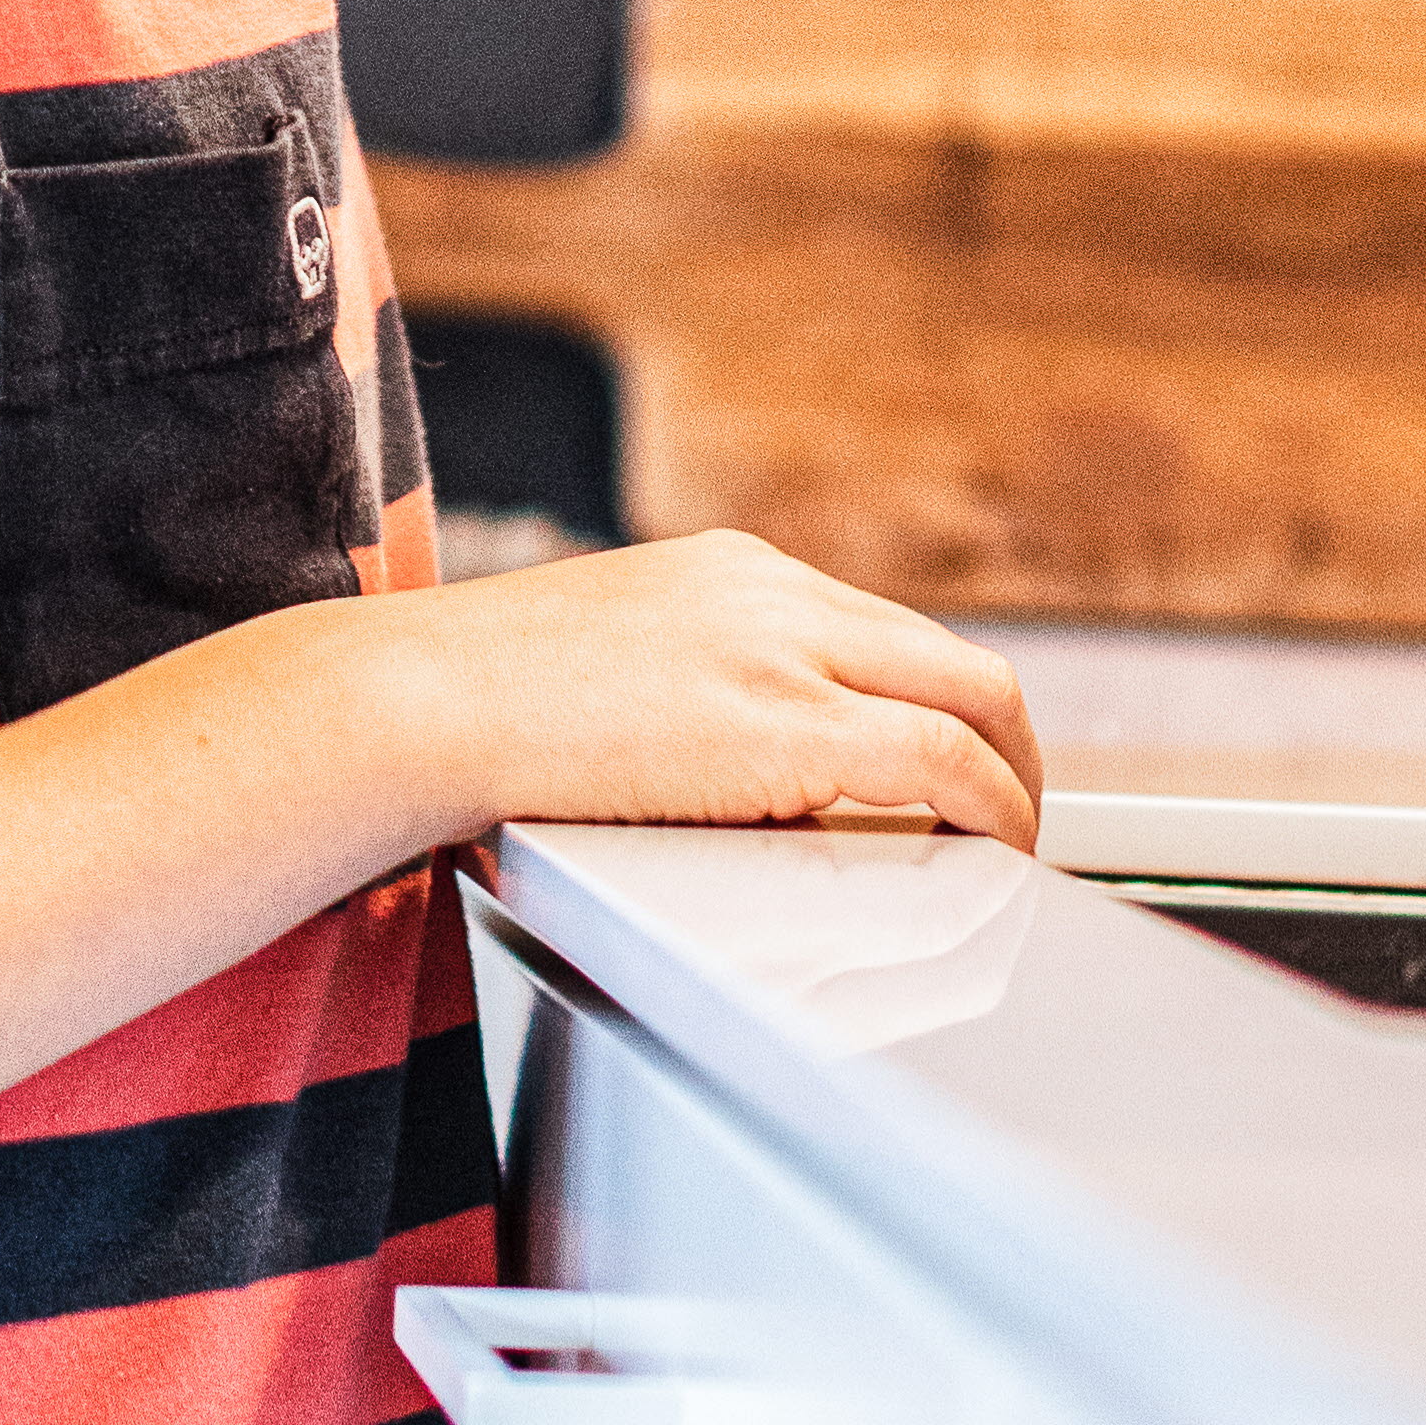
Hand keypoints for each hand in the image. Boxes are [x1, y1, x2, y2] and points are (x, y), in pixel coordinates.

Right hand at [347, 527, 1046, 848]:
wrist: (412, 698)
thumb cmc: (472, 706)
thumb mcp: (604, 663)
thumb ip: (686, 692)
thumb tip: (730, 771)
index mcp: (728, 574)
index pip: (881, 634)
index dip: (938, 708)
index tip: (949, 766)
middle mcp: (771, 592)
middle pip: (951, 657)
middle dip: (1008, 742)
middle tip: (1013, 814)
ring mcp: (778, 649)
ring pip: (970, 695)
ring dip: (1013, 778)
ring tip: (1010, 847)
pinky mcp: (778, 723)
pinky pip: (932, 758)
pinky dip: (987, 805)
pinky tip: (989, 850)